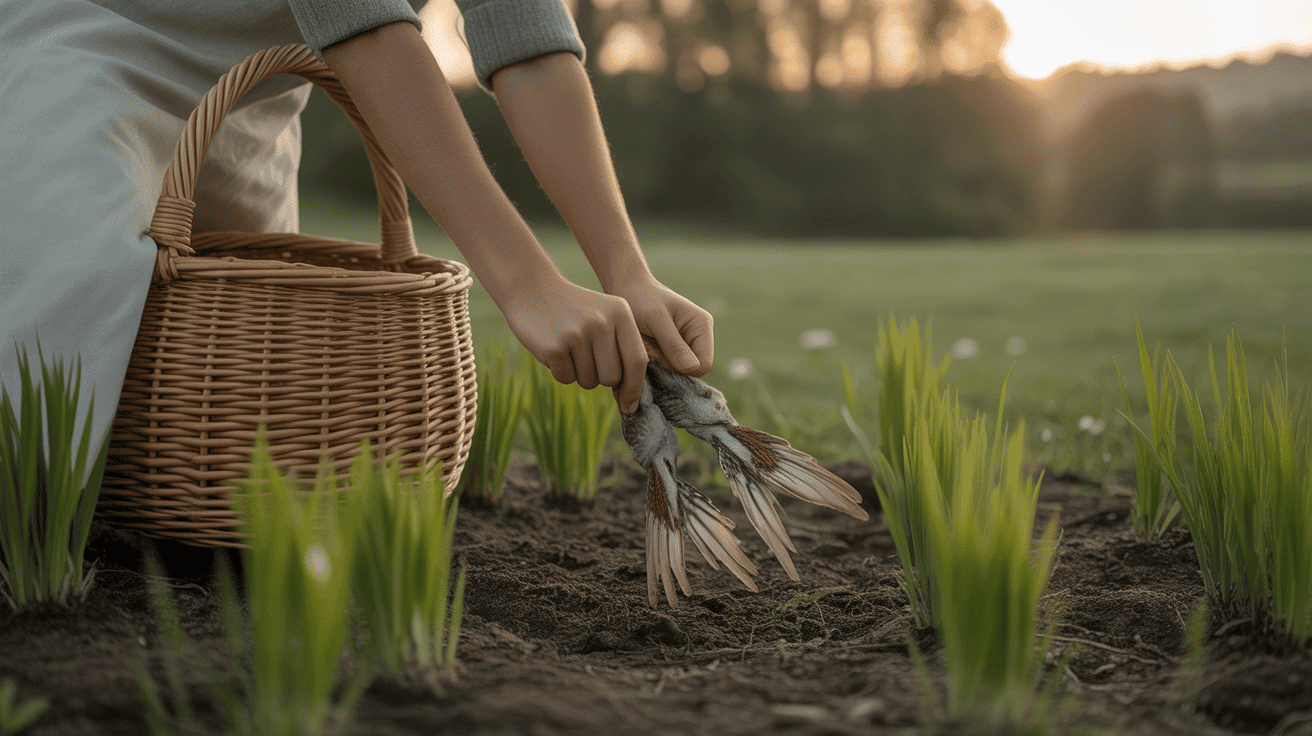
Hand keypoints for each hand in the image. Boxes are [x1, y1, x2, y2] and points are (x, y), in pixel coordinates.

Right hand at [501, 275, 649, 412]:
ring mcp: (578, 334)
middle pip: (612, 378)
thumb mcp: (604, 316)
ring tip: (568, 348)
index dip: (634, 388)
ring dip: (578, 373)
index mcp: (621, 313)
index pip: (637, 361)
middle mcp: (602, 322)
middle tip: (585, 359)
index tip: (629, 406)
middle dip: (599, 378)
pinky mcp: (555, 347)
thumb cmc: (573, 310)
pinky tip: (554, 349)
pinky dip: (559, 371)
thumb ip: (621, 347)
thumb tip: (631, 397)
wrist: (531, 289)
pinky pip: (566, 378)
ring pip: (589, 381)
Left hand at [609, 273, 713, 377]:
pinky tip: (644, 348)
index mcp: (701, 326)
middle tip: (648, 346)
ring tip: (645, 344)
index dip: (682, 367)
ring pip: (677, 372)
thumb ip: (673, 344)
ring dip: (658, 364)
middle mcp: (697, 337)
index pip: (704, 365)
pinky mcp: (671, 351)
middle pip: (690, 371)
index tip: (659, 352)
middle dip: (668, 365)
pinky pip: (666, 368)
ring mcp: (684, 345)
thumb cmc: (641, 298)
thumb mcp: (656, 319)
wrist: (626, 289)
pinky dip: (653, 363)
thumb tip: (692, 369)